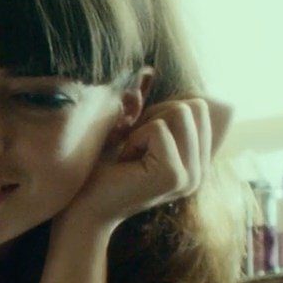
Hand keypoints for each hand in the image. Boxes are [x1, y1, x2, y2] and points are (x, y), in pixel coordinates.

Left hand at [61, 96, 229, 233]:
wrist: (81, 210)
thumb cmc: (101, 171)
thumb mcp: (134, 135)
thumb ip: (153, 110)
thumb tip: (150, 72)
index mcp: (197, 161)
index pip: (199, 107)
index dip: (163, 111)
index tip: (140, 139)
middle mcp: (201, 170)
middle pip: (194, 106)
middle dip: (157, 115)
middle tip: (133, 145)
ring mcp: (191, 175)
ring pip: (180, 112)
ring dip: (146, 127)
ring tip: (130, 154)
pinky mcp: (174, 176)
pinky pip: (159, 129)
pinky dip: (135, 138)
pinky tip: (125, 162)